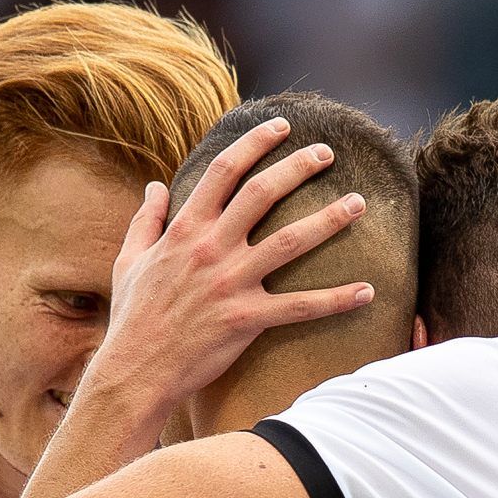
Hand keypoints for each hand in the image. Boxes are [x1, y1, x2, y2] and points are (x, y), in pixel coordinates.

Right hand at [86, 116, 374, 426]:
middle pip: (263, 193)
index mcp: (185, 229)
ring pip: (290, 241)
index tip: (280, 127)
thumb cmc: (134, 318)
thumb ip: (146, 219)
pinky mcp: (247, 320)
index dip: (255, 142)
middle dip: (298, 166)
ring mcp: (231, 283)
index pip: (225, 170)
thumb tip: (156, 187)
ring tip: (359, 203)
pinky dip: (337, 299)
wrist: (136, 370)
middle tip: (327, 152)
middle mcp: (211, 248)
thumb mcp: (130, 260)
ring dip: (328, 219)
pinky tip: (367, 291)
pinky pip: (301, 307)